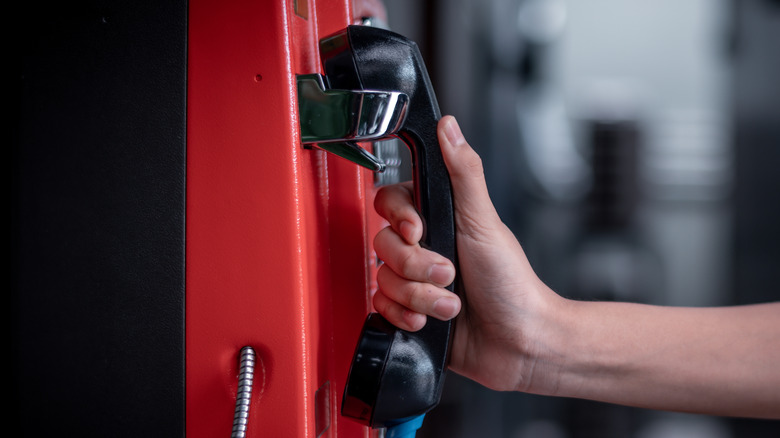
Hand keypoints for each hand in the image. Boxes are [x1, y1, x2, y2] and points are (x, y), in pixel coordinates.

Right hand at [372, 115, 563, 391]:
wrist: (519, 344)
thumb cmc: (511, 283)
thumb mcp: (485, 222)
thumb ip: (463, 174)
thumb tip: (449, 126)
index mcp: (439, 220)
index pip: (391, 202)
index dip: (400, 217)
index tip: (420, 231)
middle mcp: (423, 248)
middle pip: (384, 244)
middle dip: (417, 266)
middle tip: (449, 274)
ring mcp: (414, 281)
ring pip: (383, 280)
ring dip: (419, 296)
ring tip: (451, 304)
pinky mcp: (408, 312)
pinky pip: (381, 308)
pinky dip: (406, 317)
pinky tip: (429, 322)